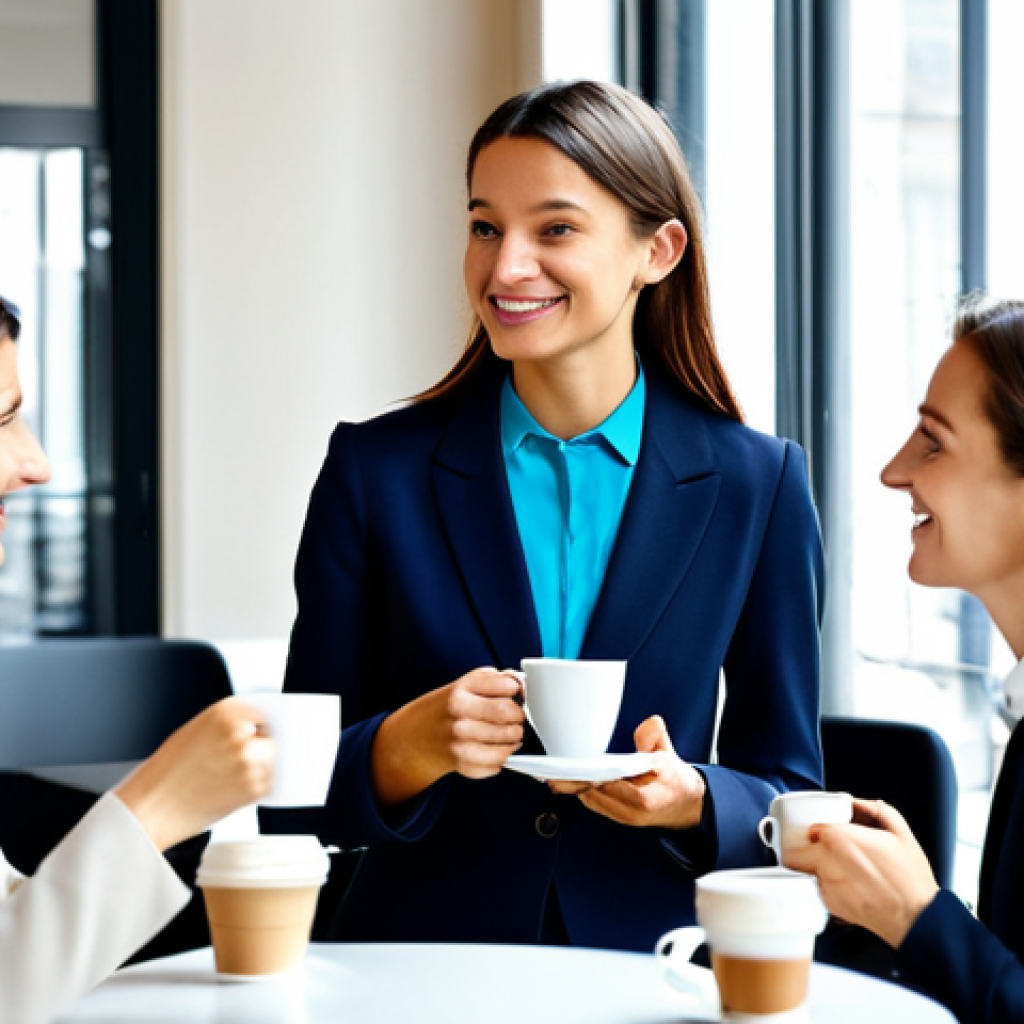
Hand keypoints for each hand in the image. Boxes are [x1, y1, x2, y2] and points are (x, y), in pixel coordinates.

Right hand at [114, 696, 274, 851]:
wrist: (151, 808)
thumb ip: (231, 724)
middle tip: (236, 761)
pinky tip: (229, 789)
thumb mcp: (197, 730)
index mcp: (226, 711)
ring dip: (262, 767)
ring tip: (227, 776)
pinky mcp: (255, 788)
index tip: (260, 732)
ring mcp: (251, 759)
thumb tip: (262, 729)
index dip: (262, 724)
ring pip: (275, 760)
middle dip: (263, 747)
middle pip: (274, 734)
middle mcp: (241, 731)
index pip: (266, 710)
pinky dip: (256, 786)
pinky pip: (270, 782)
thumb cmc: (167, 773)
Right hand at [370, 667, 524, 805]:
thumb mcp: (462, 686)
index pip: (504, 686)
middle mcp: (459, 715)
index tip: (516, 693)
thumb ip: (490, 680)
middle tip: (517, 717)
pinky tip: (496, 748)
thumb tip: (518, 683)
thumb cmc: (445, 710)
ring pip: (508, 740)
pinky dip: (503, 756)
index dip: (517, 690)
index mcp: (460, 691)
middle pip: (509, 714)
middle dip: (519, 716)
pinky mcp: (464, 762)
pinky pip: (499, 762)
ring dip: (515, 737)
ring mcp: (460, 740)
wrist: (415, 738)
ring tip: (509, 733)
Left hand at [548, 715, 705, 828]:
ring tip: (554, 772)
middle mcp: (630, 813)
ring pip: (590, 801)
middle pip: (594, 796)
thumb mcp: (670, 755)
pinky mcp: (615, 814)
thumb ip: (657, 738)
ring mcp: (621, 816)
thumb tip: (649, 723)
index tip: (576, 766)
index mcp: (644, 801)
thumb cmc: (676, 781)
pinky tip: (568, 778)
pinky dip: (581, 789)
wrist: (685, 806)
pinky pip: (593, 802)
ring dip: (574, 786)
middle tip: (553, 770)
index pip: (611, 788)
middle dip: (574, 782)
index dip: (592, 777)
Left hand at [784, 797, 940, 947]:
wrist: (917, 919)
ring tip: (845, 872)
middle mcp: (825, 861)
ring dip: (818, 869)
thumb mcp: (900, 833)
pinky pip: (820, 890)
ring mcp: (825, 885)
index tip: (831, 835)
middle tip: (827, 853)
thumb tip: (857, 804)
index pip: (811, 829)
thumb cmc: (910, 879)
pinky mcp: (830, 905)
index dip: (821, 832)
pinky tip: (851, 887)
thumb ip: (875, 810)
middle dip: (807, 850)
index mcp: (838, 838)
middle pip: (796, 852)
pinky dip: (829, 887)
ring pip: (806, 872)